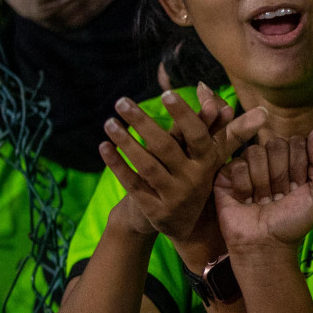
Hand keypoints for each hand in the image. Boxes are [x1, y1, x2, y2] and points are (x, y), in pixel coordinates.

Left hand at [100, 84, 263, 252]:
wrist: (182, 224)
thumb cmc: (192, 178)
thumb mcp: (205, 154)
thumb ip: (208, 122)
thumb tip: (204, 88)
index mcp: (208, 163)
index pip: (197, 135)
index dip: (184, 115)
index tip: (166, 94)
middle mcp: (193, 181)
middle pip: (166, 147)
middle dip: (142, 122)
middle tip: (121, 102)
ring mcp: (174, 198)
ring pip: (147, 166)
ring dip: (126, 142)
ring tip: (109, 122)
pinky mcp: (154, 211)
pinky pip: (132, 184)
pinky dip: (117, 165)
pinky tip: (104, 146)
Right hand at [213, 126, 312, 254]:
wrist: (267, 244)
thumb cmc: (295, 222)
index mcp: (293, 160)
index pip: (298, 141)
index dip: (300, 166)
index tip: (298, 188)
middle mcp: (270, 159)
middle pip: (276, 143)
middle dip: (281, 174)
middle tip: (279, 196)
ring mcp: (247, 165)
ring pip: (257, 152)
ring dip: (263, 183)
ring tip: (263, 200)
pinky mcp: (226, 175)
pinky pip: (237, 165)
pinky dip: (245, 187)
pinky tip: (246, 200)